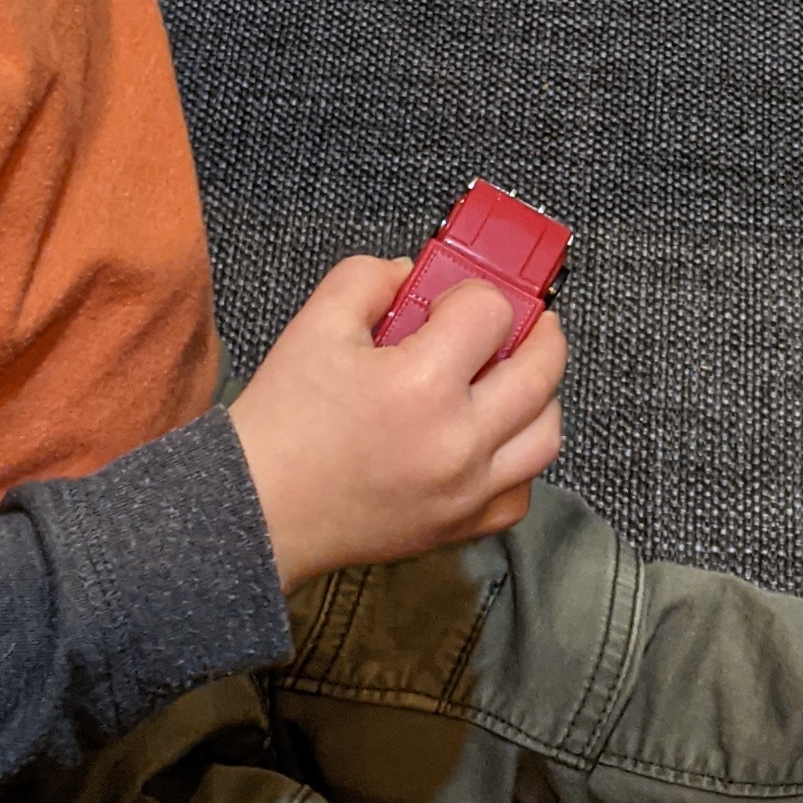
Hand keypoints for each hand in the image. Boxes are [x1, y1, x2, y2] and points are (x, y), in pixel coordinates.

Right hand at [227, 255, 565, 591]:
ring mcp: (466, 490)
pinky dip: (519, 461)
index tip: (453, 300)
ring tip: (512, 377)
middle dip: (539, 331)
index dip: (474, 293)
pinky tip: (492, 439)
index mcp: (421, 383)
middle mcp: (458, 440)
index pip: (491, 313)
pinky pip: (521, 492)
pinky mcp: (459, 527)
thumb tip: (414, 275)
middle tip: (523, 319)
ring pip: (545, 434)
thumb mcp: (314, 324)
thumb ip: (370, 279)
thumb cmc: (281, 422)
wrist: (257, 510)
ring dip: (540, 396)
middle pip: (542, 370)